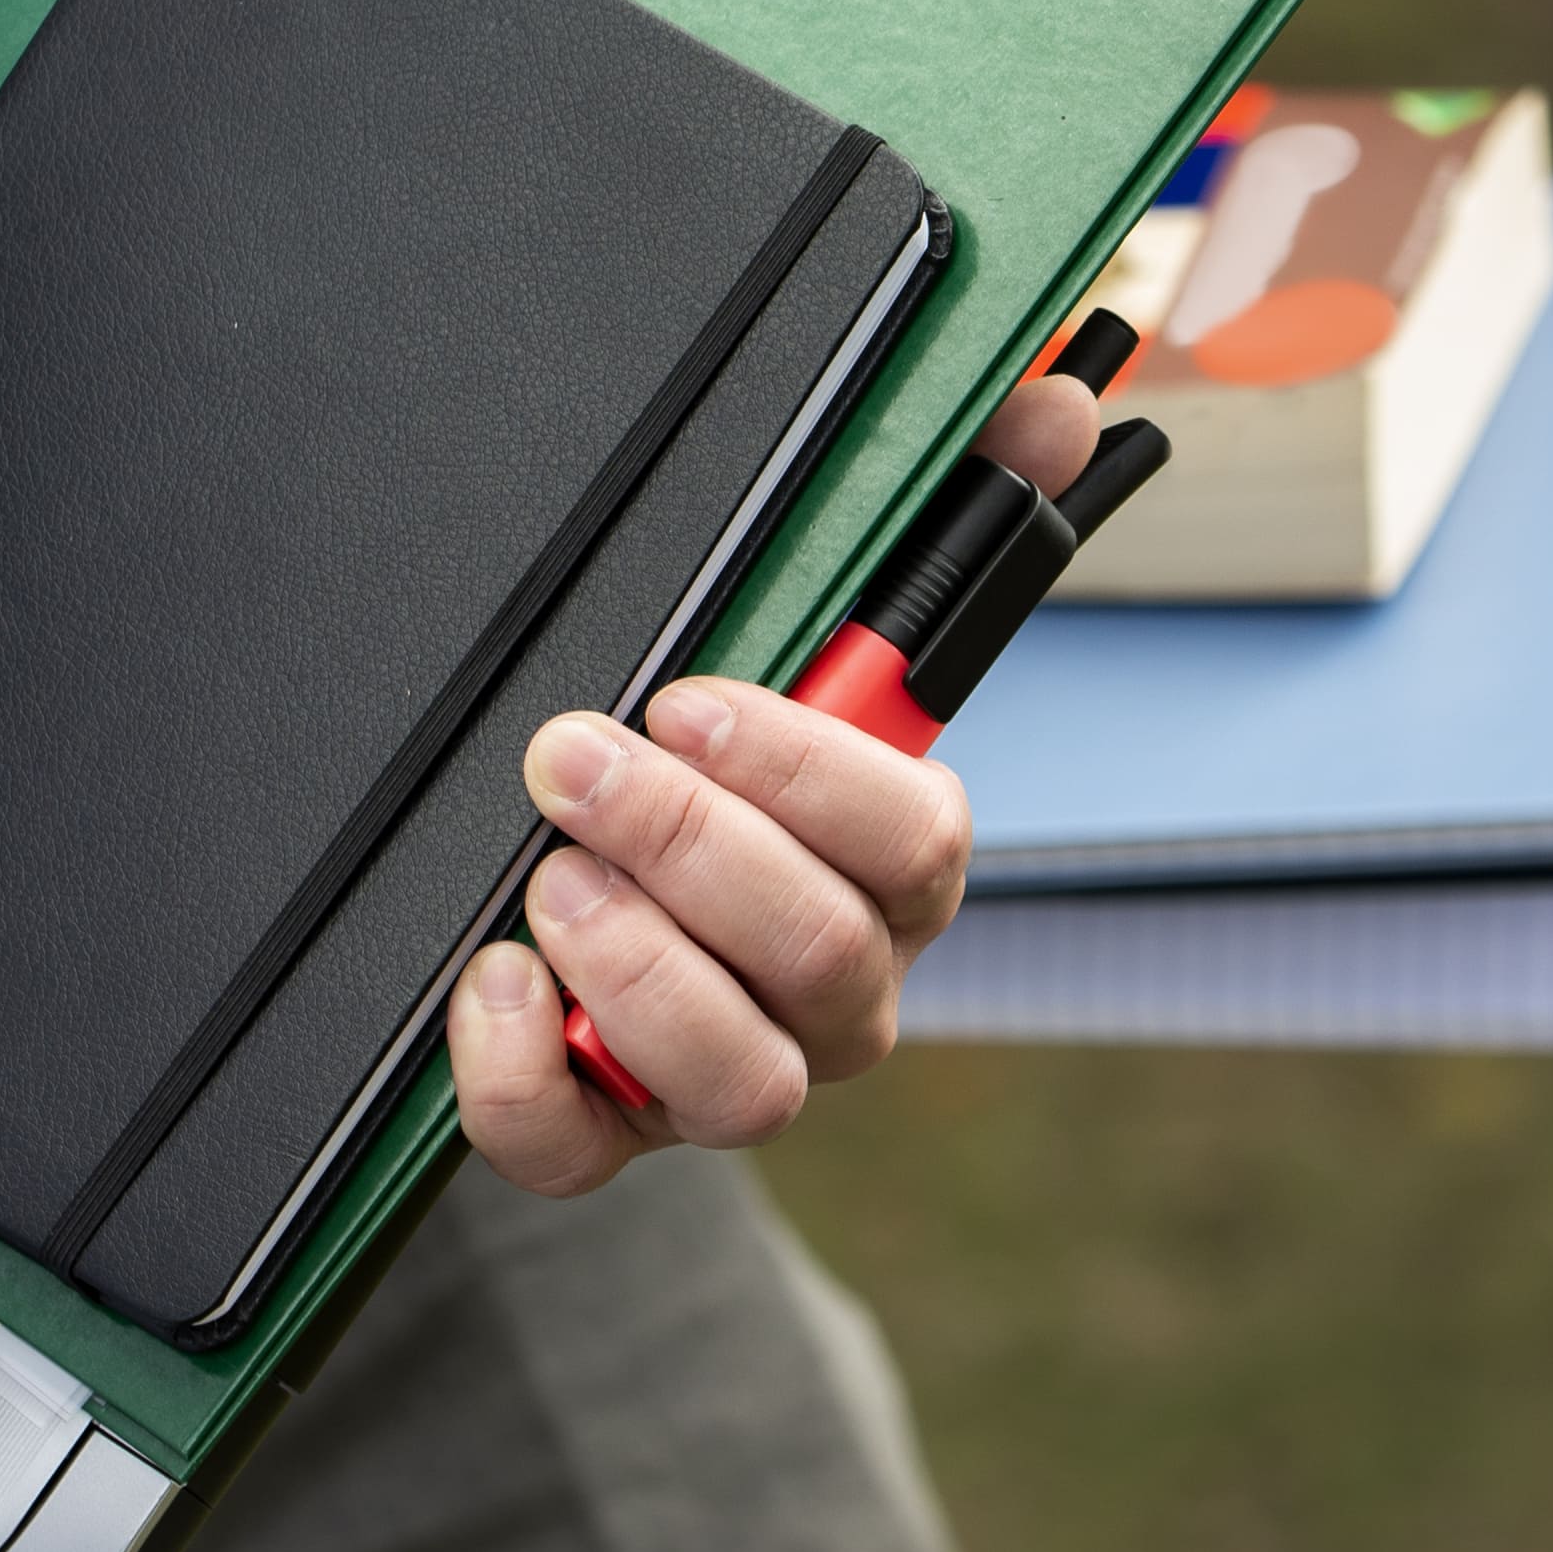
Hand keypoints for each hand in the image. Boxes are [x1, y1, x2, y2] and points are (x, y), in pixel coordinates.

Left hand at [440, 362, 1096, 1195]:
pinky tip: (491, 985)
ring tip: (550, 881)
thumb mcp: (796, 628)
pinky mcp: (616, 1137)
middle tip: (575, 759)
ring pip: (744, 1085)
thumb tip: (1060, 396)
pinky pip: (578, 1155)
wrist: (579, 893)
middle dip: (689, 846)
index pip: (911, 839)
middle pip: (820, 953)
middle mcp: (837, 989)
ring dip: (638, 970)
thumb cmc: (710, 747)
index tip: (691, 701)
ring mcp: (733, 1076)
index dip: (806, 775)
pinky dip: (524, 1080)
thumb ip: (929, 511)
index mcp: (895, 866)